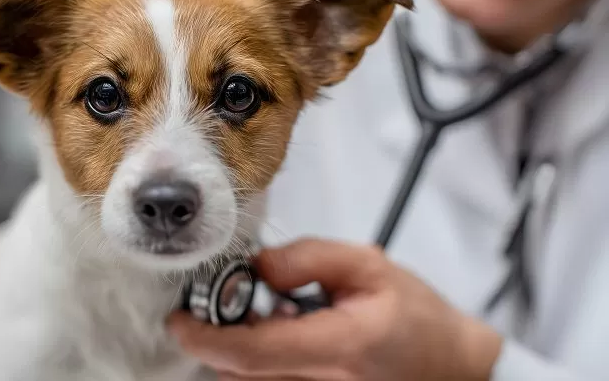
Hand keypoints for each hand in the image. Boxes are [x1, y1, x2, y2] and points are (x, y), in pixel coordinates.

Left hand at [167, 239, 502, 380]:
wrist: (450, 366)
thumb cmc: (416, 318)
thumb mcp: (368, 267)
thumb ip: (308, 259)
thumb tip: (258, 266)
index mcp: (337, 346)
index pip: (249, 353)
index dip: (204, 337)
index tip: (178, 321)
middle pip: (238, 372)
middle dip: (217, 337)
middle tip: (231, 301)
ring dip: (237, 349)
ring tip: (271, 315)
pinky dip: (257, 362)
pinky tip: (284, 335)